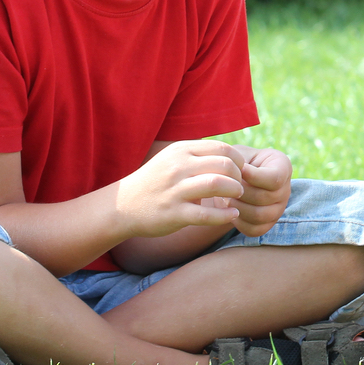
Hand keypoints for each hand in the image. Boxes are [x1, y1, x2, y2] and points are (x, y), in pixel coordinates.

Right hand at [115, 141, 244, 237]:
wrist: (122, 206)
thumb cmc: (156, 181)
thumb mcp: (173, 159)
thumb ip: (198, 155)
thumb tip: (231, 157)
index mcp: (182, 150)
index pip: (222, 148)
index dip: (238, 160)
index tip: (240, 171)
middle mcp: (179, 167)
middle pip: (224, 164)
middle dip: (239, 176)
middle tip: (241, 185)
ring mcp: (175, 190)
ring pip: (216, 184)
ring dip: (234, 191)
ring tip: (238, 197)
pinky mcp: (173, 213)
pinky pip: (205, 214)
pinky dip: (224, 215)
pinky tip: (232, 215)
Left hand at [224, 145, 291, 236]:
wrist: (236, 178)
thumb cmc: (237, 162)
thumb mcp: (239, 153)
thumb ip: (238, 159)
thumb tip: (238, 172)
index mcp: (283, 167)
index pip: (275, 178)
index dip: (254, 176)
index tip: (238, 170)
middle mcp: (285, 190)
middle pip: (264, 197)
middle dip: (240, 192)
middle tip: (223, 186)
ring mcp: (278, 210)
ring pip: (258, 215)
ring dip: (236, 207)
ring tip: (224, 197)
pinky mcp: (266, 225)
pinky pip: (252, 229)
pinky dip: (236, 221)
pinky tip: (227, 209)